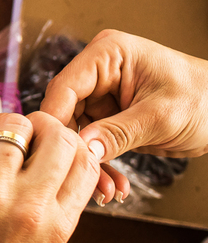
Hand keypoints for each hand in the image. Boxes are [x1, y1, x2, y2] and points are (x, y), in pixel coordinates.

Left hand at [0, 112, 98, 242]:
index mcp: (56, 226)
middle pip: (56, 133)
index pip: (86, 160)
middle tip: (7, 140)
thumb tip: (50, 149)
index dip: (64, 141)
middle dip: (33, 124)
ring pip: (8, 126)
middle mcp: (29, 209)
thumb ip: (47, 204)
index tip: (40, 146)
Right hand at [40, 29, 207, 193]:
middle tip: (84, 179)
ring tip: (106, 189)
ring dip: (88, 163)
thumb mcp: (162, 117)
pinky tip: (113, 184)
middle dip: (74, 149)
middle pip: (65, 112)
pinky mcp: (107, 117)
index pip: (65, 87)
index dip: (54, 119)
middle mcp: (98, 72)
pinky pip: (92, 144)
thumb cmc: (205, 98)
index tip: (49, 150)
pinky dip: (100, 165)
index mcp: (108, 54)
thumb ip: (119, 132)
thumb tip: (82, 149)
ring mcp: (101, 96)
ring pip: (75, 133)